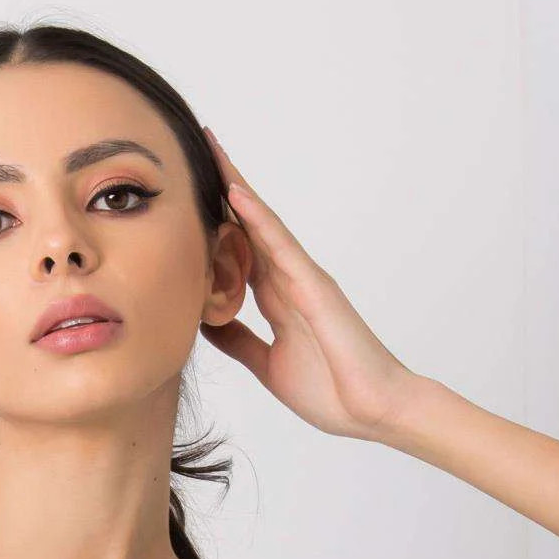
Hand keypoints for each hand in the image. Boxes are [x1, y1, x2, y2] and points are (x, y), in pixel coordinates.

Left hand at [198, 126, 418, 442]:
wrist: (372, 410)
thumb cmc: (332, 391)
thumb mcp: (267, 365)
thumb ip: (240, 340)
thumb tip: (204, 322)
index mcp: (278, 300)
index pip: (240, 251)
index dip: (214, 224)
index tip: (187, 196)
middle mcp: (290, 280)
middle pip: (249, 225)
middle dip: (223, 188)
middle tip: (195, 147)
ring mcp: (304, 279)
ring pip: (262, 224)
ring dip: (236, 187)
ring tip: (211, 149)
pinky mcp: (316, 287)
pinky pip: (281, 246)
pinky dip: (258, 219)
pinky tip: (235, 193)